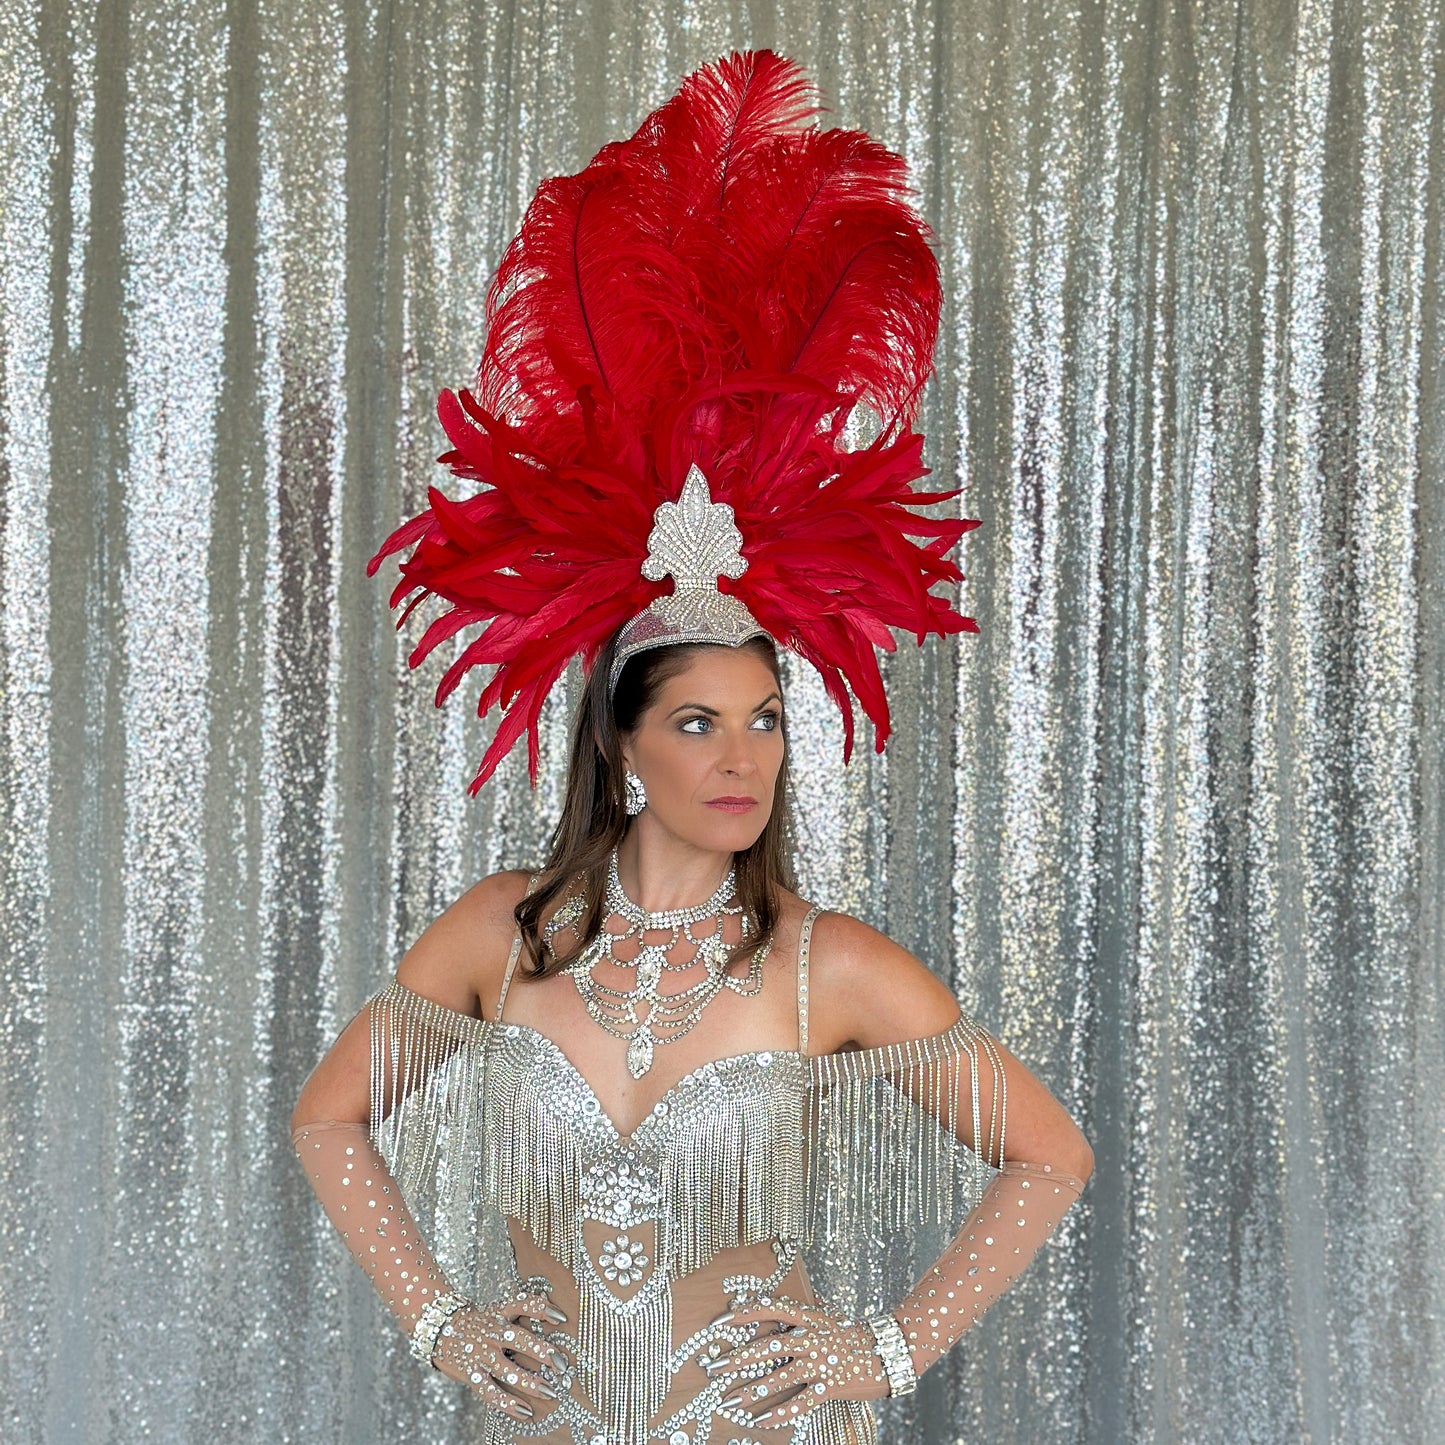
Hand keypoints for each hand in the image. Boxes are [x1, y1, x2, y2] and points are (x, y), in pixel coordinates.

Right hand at [431, 1285, 570, 1421]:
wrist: (438, 1327)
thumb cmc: (477, 1320)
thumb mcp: (496, 1308)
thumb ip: (520, 1310)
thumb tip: (552, 1310)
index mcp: (499, 1312)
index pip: (522, 1303)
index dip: (541, 1308)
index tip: (561, 1316)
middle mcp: (491, 1332)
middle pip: (519, 1340)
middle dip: (542, 1352)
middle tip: (561, 1363)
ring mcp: (481, 1355)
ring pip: (507, 1370)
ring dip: (530, 1383)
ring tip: (550, 1392)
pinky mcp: (471, 1374)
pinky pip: (490, 1392)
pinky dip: (508, 1404)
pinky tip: (525, 1411)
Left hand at [703, 1297, 890, 1426]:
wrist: (887, 1351)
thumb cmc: (852, 1333)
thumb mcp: (827, 1314)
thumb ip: (804, 1309)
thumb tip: (783, 1299)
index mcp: (808, 1317)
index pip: (770, 1309)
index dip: (744, 1313)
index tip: (719, 1321)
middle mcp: (811, 1337)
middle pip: (768, 1347)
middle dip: (737, 1358)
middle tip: (713, 1368)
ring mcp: (820, 1362)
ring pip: (779, 1377)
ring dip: (751, 1391)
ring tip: (729, 1400)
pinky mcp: (829, 1386)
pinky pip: (800, 1403)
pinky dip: (779, 1413)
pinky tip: (761, 1421)